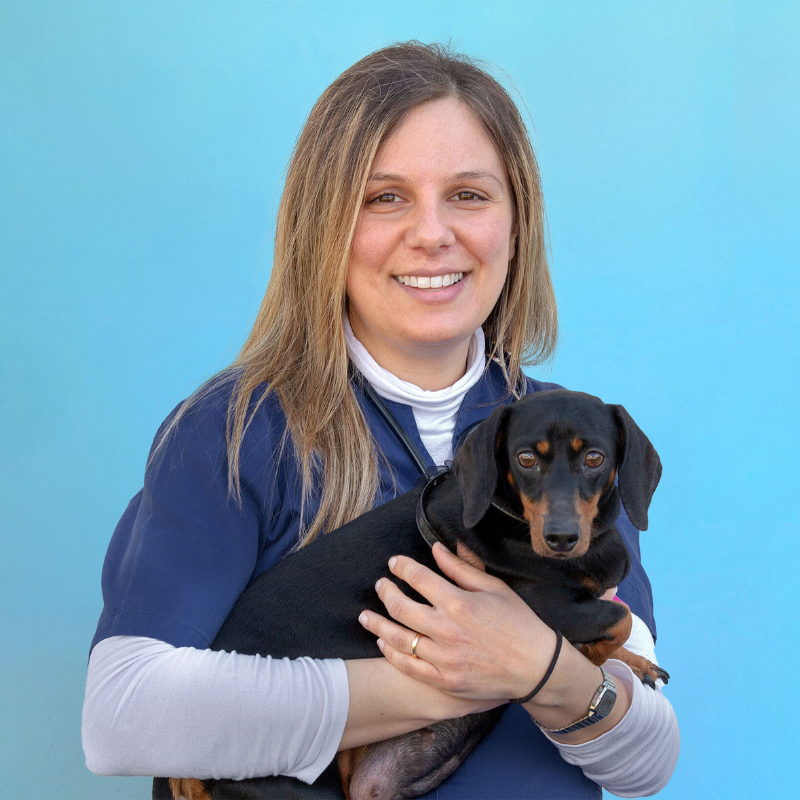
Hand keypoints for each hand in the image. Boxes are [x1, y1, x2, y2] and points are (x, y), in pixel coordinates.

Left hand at [358, 541, 558, 701]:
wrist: (537, 667)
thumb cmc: (519, 622)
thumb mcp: (494, 588)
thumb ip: (462, 568)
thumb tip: (438, 549)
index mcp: (459, 602)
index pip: (418, 578)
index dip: (401, 567)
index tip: (394, 563)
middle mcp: (447, 630)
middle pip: (400, 607)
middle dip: (385, 592)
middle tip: (379, 585)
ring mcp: (444, 658)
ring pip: (398, 638)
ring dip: (378, 623)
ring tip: (366, 615)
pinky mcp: (445, 680)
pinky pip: (409, 667)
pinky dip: (391, 653)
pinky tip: (383, 642)